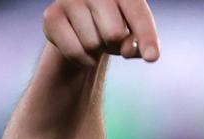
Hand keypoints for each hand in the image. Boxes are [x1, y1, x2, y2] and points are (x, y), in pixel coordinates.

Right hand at [41, 0, 159, 66]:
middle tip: (111, 40)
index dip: (147, 38)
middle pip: (114, 33)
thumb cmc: (115, 26)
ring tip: (95, 38)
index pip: (137, 14)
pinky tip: (83, 49)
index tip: (152, 58)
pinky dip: (84, 59)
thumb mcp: (133, 35)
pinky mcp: (51, 15)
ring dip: (98, 51)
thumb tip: (129, 50)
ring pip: (93, 44)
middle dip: (116, 45)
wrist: (81, 24)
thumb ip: (139, 43)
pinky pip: (74, 51)